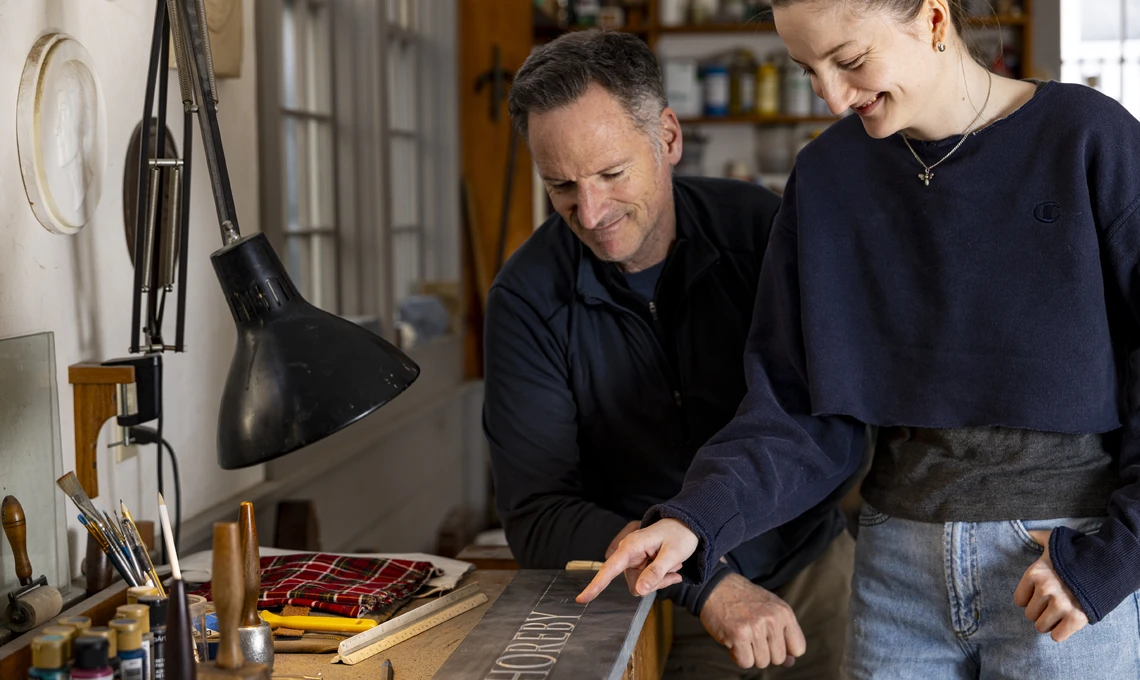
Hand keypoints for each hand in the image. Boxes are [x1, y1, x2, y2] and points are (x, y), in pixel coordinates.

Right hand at [576, 518, 697, 603]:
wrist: (687, 525)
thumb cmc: (680, 535)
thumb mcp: (673, 554)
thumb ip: (656, 572)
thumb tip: (639, 591)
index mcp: (631, 547)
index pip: (609, 569)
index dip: (596, 585)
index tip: (582, 599)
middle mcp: (629, 554)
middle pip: (634, 584)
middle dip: (655, 583)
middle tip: (674, 570)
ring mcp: (634, 560)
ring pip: (642, 585)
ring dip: (660, 580)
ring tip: (674, 564)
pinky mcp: (640, 565)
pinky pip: (647, 582)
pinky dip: (662, 578)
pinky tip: (672, 566)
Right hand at [700, 573, 804, 668]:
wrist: (715, 586)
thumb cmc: (744, 600)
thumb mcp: (769, 610)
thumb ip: (783, 635)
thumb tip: (790, 663)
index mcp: (784, 612)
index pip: (798, 648)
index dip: (784, 649)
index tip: (771, 641)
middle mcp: (773, 619)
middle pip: (778, 658)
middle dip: (765, 652)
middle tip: (752, 635)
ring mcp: (756, 627)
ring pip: (762, 662)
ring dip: (750, 654)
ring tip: (743, 636)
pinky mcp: (738, 635)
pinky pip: (745, 662)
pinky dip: (737, 656)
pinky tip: (733, 640)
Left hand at [1013, 529, 1088, 641]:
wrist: (1107, 565)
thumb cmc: (1075, 555)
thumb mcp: (1054, 540)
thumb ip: (1037, 536)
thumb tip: (1025, 530)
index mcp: (1035, 573)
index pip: (1019, 600)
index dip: (1029, 600)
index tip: (1039, 596)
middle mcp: (1045, 589)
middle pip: (1030, 615)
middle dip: (1040, 612)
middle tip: (1051, 605)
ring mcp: (1061, 604)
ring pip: (1041, 626)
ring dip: (1049, 623)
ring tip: (1058, 614)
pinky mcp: (1076, 618)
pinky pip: (1057, 636)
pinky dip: (1060, 633)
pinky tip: (1066, 623)